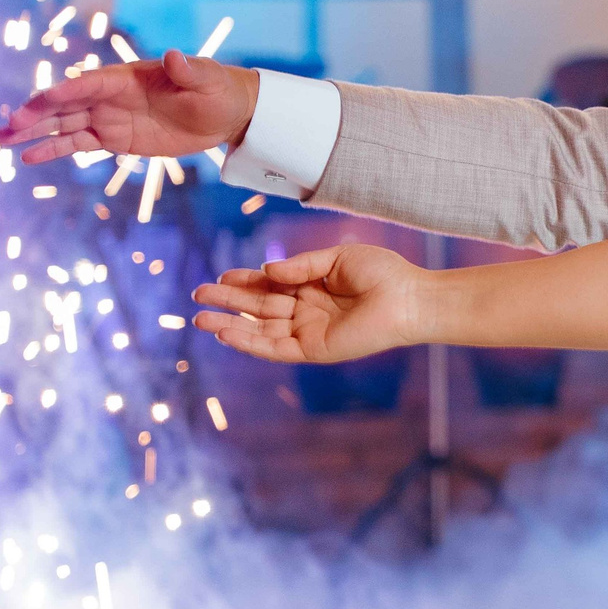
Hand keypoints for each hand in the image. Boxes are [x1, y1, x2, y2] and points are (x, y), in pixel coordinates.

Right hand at [0, 51, 260, 164]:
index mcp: (127, 78)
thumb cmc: (217, 89)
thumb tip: (174, 55)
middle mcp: (111, 96)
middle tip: (8, 128)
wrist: (227, 113)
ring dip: (34, 133)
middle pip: (66, 105)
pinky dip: (55, 150)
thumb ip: (187, 71)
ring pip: (64, 125)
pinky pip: (78, 144)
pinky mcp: (115, 139)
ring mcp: (110, 118)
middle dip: (36, 115)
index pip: (89, 84)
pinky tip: (29, 157)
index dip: (65, 92)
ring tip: (2, 141)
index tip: (42, 101)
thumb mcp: (206, 80)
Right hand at [192, 243, 426, 363]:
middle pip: (259, 307)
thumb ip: (301, 265)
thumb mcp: (337, 259)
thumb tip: (267, 269)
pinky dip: (250, 342)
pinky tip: (227, 333)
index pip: (270, 284)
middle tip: (198, 295)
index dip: (245, 281)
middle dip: (229, 301)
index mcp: (313, 287)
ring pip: (261, 330)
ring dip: (230, 325)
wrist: (408, 298)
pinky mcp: (314, 350)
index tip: (222, 276)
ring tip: (201, 318)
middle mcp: (308, 311)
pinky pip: (275, 348)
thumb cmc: (383, 274)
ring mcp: (309, 331)